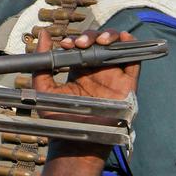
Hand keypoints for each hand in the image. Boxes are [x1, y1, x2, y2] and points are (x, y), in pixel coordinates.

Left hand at [33, 29, 140, 157]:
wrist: (77, 140)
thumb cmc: (60, 118)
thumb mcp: (44, 87)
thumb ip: (42, 63)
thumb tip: (43, 34)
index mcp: (80, 70)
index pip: (82, 46)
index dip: (76, 39)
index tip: (66, 44)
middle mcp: (98, 70)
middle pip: (99, 42)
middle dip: (90, 36)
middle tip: (80, 43)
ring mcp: (113, 75)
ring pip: (116, 47)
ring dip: (109, 36)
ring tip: (99, 41)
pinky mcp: (127, 83)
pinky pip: (133, 60)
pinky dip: (130, 45)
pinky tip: (120, 39)